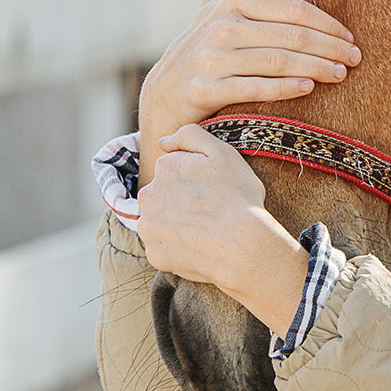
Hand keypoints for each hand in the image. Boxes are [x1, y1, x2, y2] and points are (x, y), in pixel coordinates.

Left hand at [137, 123, 308, 335]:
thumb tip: (163, 141)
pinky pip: (165, 249)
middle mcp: (148, 195)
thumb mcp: (222, 153)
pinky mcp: (155, 254)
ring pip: (161, 222)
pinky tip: (200, 248)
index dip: (197, 180)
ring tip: (205, 231)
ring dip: (177, 225)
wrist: (243, 245)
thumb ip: (190, 135)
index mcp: (164, 168)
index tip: (214, 191)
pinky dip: (179, 249)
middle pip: (164, 196)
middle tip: (211, 211)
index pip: (175, 171)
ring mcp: (149, 227)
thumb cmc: (238, 197)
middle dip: (181, 201)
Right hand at [139, 0, 359, 184]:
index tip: (349, 37)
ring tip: (341, 74)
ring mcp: (211, 59)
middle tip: (355, 58)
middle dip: (330, 47)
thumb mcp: (212, 6)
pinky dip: (285, 87)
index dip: (326, 23)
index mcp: (229, 3)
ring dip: (316, 67)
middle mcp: (220, 28)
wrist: (163, 95)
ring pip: (278, 61)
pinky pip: (255, 88)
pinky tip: (309, 88)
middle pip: (290, 36)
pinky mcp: (205, 90)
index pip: (291, 10)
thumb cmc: (202, 47)